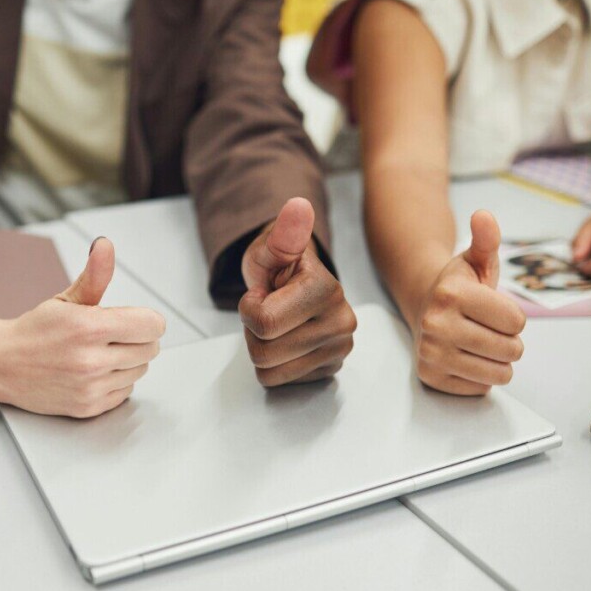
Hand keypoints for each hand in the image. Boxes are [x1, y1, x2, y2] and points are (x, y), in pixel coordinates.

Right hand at [0, 237, 165, 417]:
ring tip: (99, 354)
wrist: (1, 364)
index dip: (147, 320)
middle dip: (138, 340)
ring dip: (127, 362)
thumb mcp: (66, 299)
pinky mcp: (88, 407)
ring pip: (140, 371)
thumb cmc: (35, 331)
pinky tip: (94, 372)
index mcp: (90, 328)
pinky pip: (125, 392)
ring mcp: (91, 387)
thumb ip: (95, 274)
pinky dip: (115, 382)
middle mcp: (92, 360)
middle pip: (150, 349)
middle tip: (113, 336)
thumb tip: (105, 246)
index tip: (135, 320)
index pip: (152, 326)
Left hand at [239, 198, 355, 386]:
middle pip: (264, 352)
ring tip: (275, 326)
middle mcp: (341, 323)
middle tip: (267, 311)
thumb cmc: (278, 268)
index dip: (248, 309)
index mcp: (326, 290)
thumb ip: (283, 234)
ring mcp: (338, 349)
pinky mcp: (330, 369)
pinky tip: (285, 341)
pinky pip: (279, 382)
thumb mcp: (272, 247)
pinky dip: (274, 365)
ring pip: (269, 371)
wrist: (293, 286)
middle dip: (253, 332)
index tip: (261, 294)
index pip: (263, 323)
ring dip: (261, 349)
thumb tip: (298, 207)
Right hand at [414, 211, 525, 395]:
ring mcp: (431, 353)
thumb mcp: (477, 260)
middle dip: (509, 341)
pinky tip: (466, 357)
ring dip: (499, 361)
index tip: (494, 309)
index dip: (513, 317)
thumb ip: (486, 239)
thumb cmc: (460, 287)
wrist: (424, 307)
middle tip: (490, 329)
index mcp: (451, 294)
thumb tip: (484, 216)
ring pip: (499, 373)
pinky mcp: (430, 377)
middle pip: (510, 349)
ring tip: (482, 344)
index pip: (517, 322)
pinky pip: (480, 388)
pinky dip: (480, 376)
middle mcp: (436, 325)